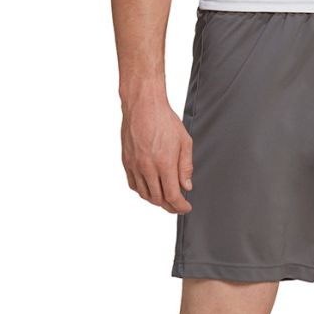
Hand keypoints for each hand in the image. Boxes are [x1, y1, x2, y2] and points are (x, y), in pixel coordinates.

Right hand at [120, 97, 192, 213]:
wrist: (142, 105)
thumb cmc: (164, 120)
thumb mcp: (185, 142)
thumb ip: (186, 167)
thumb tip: (187, 186)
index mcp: (164, 164)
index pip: (172, 196)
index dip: (180, 206)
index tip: (186, 208)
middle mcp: (147, 168)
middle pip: (158, 199)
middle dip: (170, 206)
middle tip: (178, 206)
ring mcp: (135, 166)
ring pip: (145, 194)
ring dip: (156, 200)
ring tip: (165, 199)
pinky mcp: (126, 162)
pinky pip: (133, 185)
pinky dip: (143, 191)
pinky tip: (150, 189)